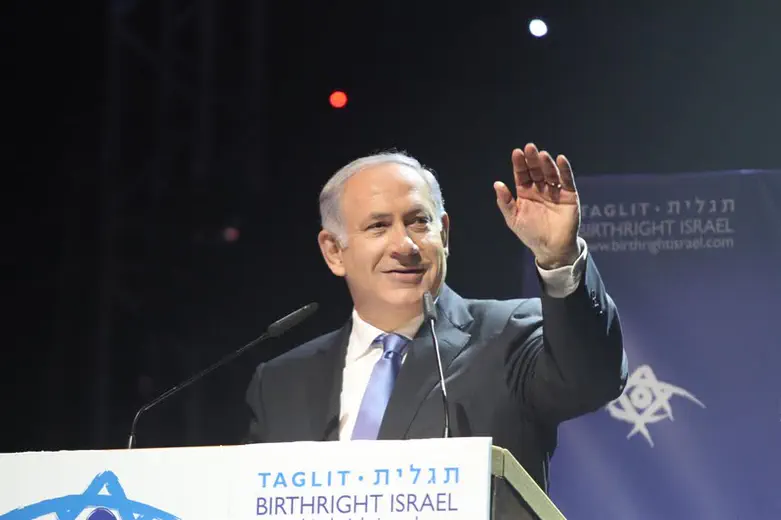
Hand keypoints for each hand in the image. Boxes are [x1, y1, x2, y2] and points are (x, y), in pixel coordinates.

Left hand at [494, 143, 580, 268]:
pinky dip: (564, 170)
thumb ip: (505, 202)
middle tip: (529, 147)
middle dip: (532, 159)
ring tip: (542, 155)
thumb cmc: (531, 234)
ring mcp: (555, 191)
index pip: (522, 174)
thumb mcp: (514, 219)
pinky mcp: (569, 195)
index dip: (519, 164)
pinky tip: (561, 159)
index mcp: (525, 192)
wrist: (551, 248)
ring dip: (546, 163)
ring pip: (550, 173)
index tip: (517, 153)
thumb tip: (497, 183)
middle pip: (536, 170)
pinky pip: (567, 180)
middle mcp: (540, 189)